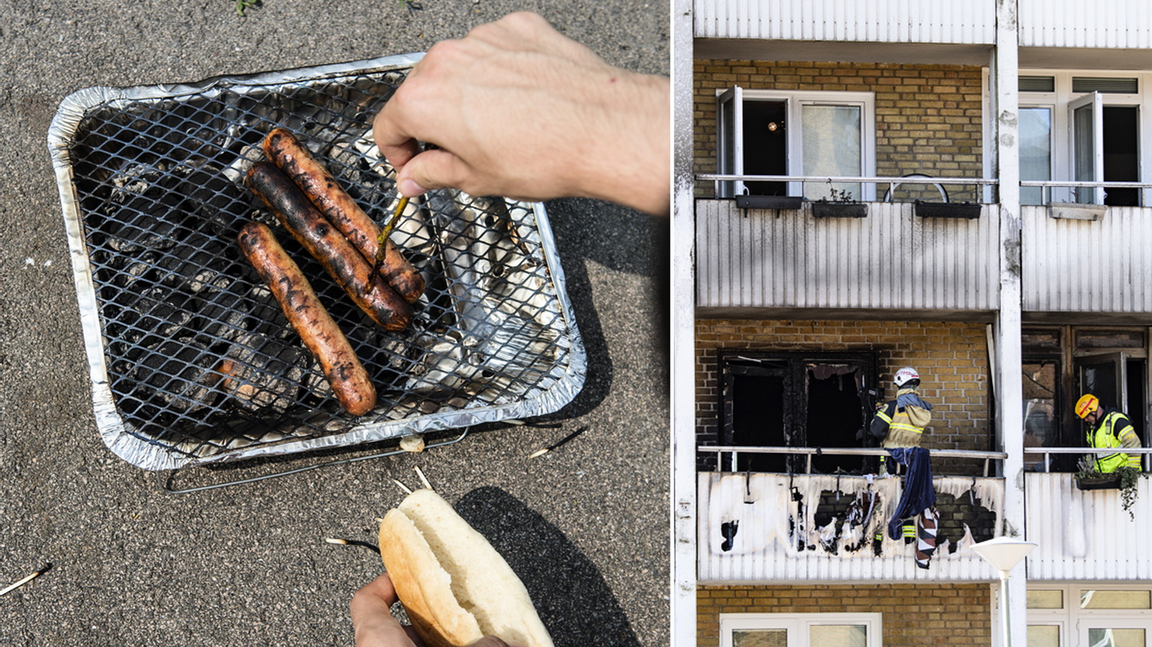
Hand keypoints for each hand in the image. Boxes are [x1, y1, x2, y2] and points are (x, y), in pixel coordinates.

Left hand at [350, 573, 516, 646]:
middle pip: (406, 632)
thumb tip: (500, 642)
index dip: (386, 583)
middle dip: (439, 625)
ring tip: (487, 641)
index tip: (409, 574)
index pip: (367, 601)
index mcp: (377, 643)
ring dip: (453, 646)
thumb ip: (482, 645)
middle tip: (468, 619)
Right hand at [373, 12, 668, 214]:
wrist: (604, 129)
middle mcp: (448, 58)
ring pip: (461, 68)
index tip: (415, 165)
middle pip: (421, 91)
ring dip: (468, 94)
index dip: (399, 153)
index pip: (388, 125)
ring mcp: (485, 38)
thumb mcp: (477, 178)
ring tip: (502, 127)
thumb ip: (433, 174)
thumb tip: (413, 178)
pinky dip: (503, 72)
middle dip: (433, 122)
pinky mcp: (519, 28)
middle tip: (459, 152)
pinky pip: (497, 50)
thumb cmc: (544, 156)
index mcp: (425, 99)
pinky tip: (525, 100)